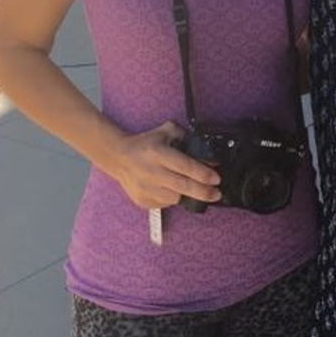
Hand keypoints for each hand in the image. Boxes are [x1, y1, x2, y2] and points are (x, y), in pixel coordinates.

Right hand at [106, 121, 220, 209]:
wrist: (118, 158)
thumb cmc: (144, 145)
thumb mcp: (164, 132)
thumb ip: (184, 136)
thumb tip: (205, 151)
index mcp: (157, 152)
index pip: (185, 166)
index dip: (203, 174)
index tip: (216, 178)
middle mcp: (151, 171)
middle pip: (184, 186)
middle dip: (204, 192)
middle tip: (216, 193)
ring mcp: (146, 188)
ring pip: (176, 198)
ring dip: (188, 194)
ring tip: (192, 188)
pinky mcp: (143, 200)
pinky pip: (165, 203)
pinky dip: (173, 198)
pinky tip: (171, 189)